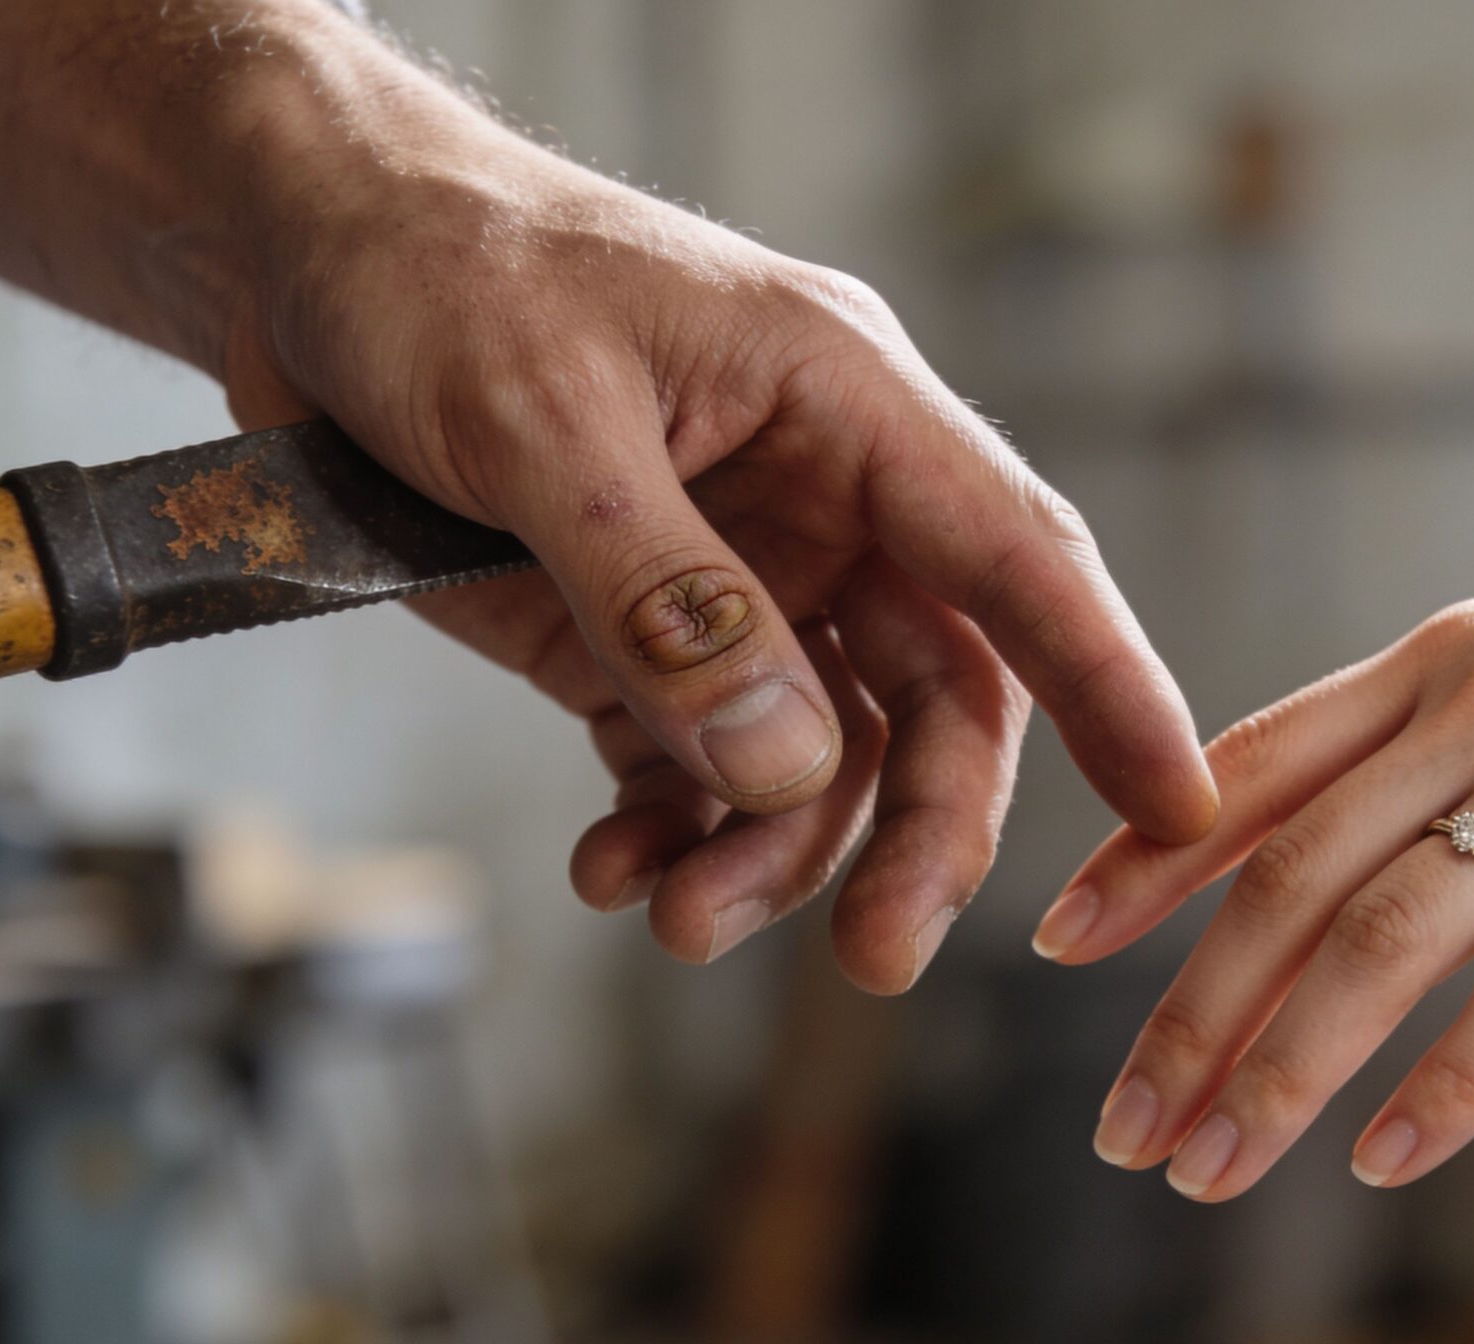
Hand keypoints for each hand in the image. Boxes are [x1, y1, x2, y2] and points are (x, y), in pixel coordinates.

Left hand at [214, 138, 1212, 989]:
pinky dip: (671, 834)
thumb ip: (666, 595)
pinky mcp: (637, 634)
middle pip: (936, 694)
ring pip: (820, 755)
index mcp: (843, 398)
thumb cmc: (434, 269)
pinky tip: (612, 870)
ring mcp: (735, 574)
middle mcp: (819, 498)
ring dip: (771, 857)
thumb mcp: (540, 416)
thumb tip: (785, 768)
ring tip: (679, 918)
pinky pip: (697, 765)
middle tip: (876, 959)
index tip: (1179, 809)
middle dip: (915, 832)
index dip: (1111, 685)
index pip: (1016, 556)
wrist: (294, 255)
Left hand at [1036, 455, 1473, 1199]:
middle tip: (1120, 1129)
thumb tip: (1380, 815)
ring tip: (1212, 1167)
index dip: (1142, 865)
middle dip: (1183, 1016)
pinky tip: (1390, 1159)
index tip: (1058, 945)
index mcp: (1439, 661)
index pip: (1247, 768)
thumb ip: (1458, 722)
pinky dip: (1451, 1083)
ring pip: (1379, 939)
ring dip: (1279, 1068)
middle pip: (1282, 880)